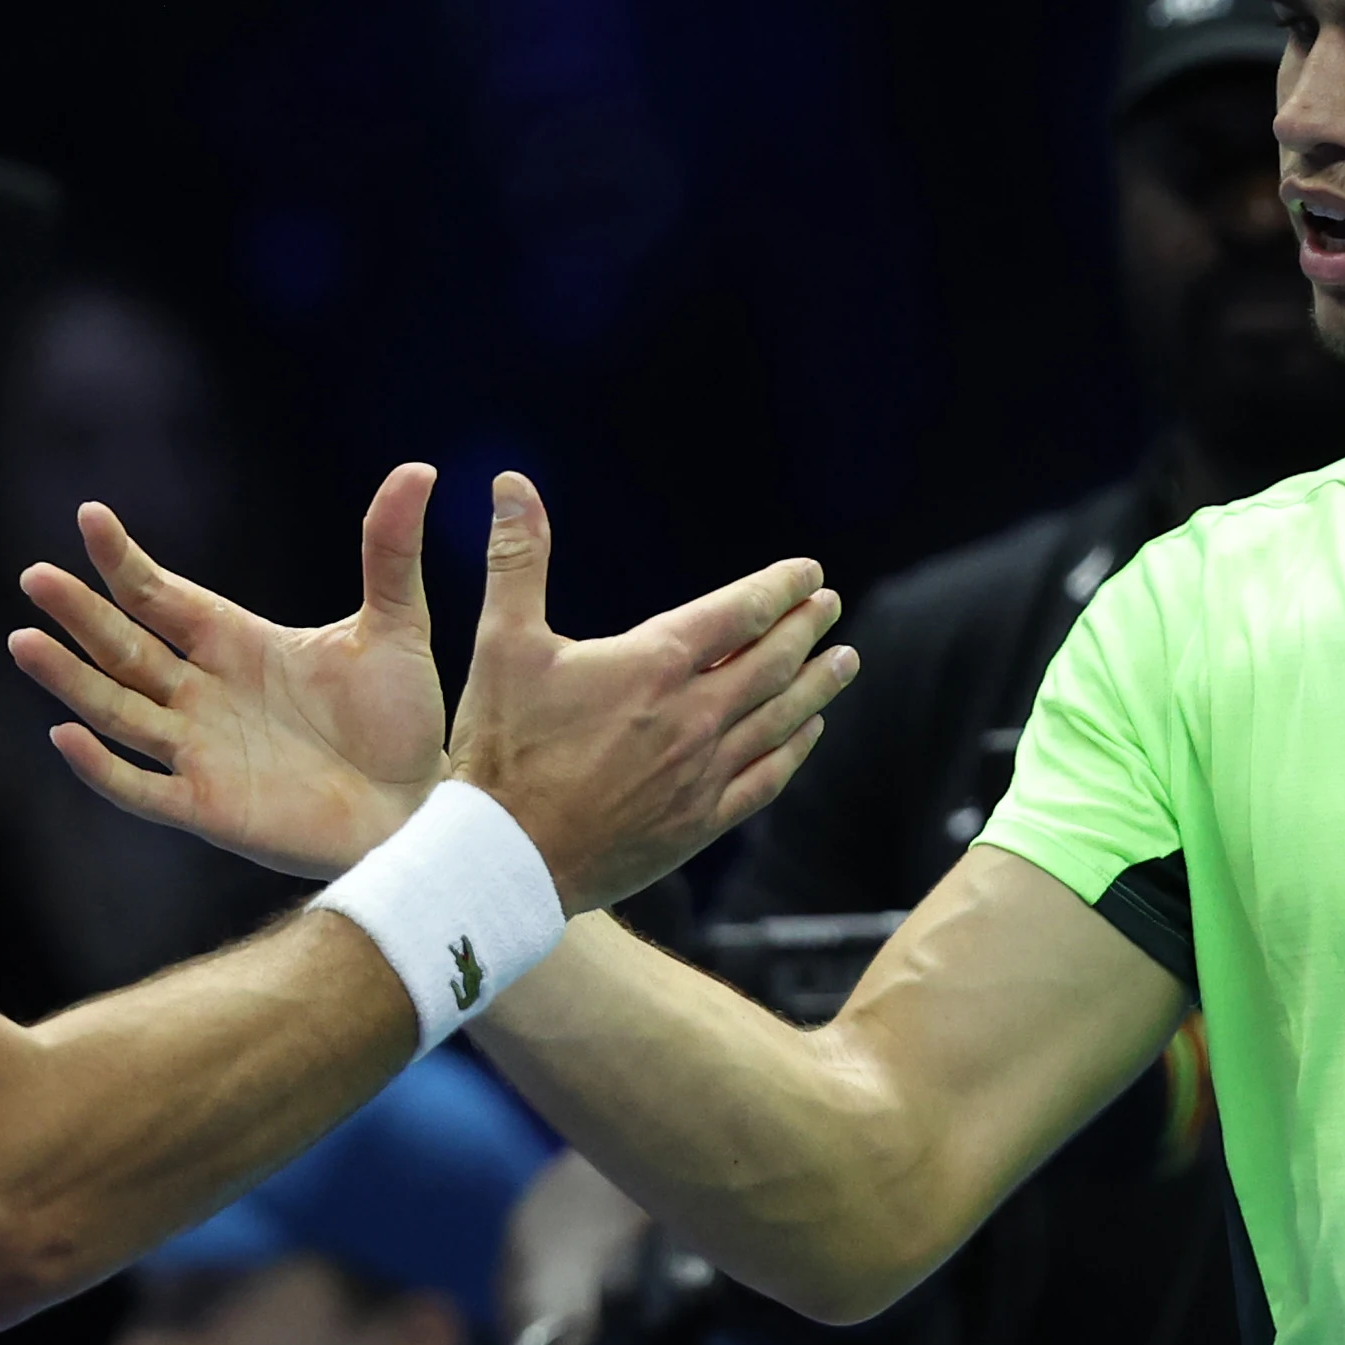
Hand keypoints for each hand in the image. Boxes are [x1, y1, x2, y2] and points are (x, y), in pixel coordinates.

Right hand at [11, 465, 447, 877]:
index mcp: (235, 643)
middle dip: (80, 614)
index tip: (89, 518)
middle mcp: (203, 694)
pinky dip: (102, 767)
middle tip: (34, 577)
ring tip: (23, 642)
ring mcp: (199, 752)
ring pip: (118, 710)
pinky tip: (65, 735)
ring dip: (71, 680)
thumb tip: (418, 472)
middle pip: (124, 648)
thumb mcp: (397, 627)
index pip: (161, 597)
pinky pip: (141, 788)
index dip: (124, 561)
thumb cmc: (403, 720)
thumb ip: (389, 553)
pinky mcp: (208, 808)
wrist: (421, 808)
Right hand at [448, 473, 855, 911]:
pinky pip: (766, 778)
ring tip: (844, 660)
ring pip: (780, 718)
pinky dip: (794, 749)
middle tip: (831, 605)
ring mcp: (703, 772)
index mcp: (654, 664)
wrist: (506, 859)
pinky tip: (808, 733)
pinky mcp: (700, 823)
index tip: (807, 572)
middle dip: (806, 627)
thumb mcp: (501, 643)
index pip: (740, 612)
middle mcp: (693, 715)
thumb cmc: (499, 750)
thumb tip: (512, 485)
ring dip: (817, 684)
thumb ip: (517, 561)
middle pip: (772, 661)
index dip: (778, 588)